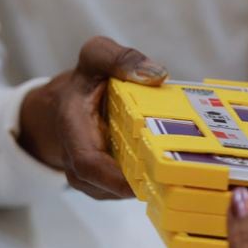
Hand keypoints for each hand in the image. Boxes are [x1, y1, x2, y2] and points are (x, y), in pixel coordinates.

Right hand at [18, 35, 167, 198]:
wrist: (69, 103)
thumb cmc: (86, 80)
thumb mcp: (96, 55)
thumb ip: (119, 58)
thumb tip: (156, 74)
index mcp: (73, 130)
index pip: (88, 164)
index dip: (115, 178)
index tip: (146, 180)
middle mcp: (77, 162)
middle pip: (109, 186)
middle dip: (144, 183)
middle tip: (177, 175)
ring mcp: (92, 178)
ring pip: (121, 191)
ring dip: (148, 184)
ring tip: (177, 171)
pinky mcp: (107, 184)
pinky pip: (127, 189)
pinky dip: (148, 181)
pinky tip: (168, 168)